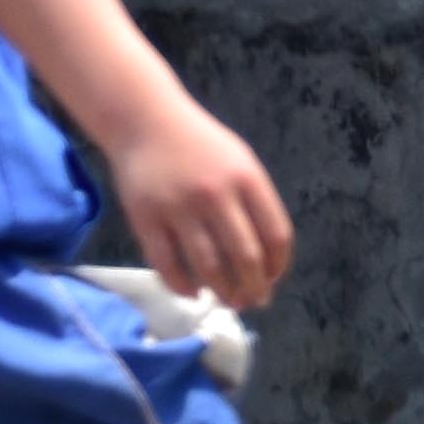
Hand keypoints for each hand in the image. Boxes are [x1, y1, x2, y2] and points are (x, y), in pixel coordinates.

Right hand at [104, 105, 293, 310]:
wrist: (146, 121)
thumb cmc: (200, 146)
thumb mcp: (240, 162)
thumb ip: (256, 204)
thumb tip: (268, 262)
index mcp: (247, 179)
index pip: (276, 235)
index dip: (279, 267)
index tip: (273, 280)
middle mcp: (215, 194)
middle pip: (245, 257)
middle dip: (254, 288)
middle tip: (254, 301)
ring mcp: (178, 207)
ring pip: (208, 266)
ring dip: (223, 292)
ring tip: (228, 300)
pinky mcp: (145, 218)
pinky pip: (166, 265)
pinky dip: (182, 286)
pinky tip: (193, 291)